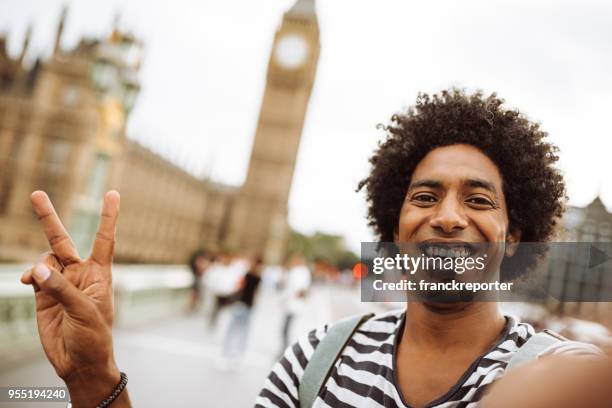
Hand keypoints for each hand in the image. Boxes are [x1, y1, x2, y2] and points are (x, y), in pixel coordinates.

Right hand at [21, 190, 129, 406]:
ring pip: (45, 259)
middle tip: (36, 194)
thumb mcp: (83, 312)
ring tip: (38, 281)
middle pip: (63, 240)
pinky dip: (29, 276)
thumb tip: (37, 268)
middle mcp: (80, 274)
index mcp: (100, 274)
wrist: (79, 363)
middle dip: (49, 218)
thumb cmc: (94, 338)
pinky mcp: (44, 296)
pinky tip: (27, 282)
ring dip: (39, 265)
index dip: (108, 216)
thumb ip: (61, 288)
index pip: (105, 239)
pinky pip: (34, 276)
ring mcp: (60, 283)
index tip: (113, 192)